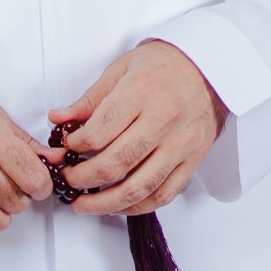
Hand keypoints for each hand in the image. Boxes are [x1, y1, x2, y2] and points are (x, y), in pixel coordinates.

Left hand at [47, 40, 227, 213]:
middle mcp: (163, 120)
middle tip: (69, 179)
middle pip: (115, 164)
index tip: (68, 148)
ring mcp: (181, 144)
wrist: (211, 67)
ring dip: (106, 203)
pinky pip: (164, 194)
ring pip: (139, 187)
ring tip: (85, 204)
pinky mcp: (193, 159)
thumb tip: (60, 119)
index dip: (75, 147)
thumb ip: (90, 99)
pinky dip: (138, 206)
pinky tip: (120, 205)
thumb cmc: (167, 65)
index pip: (99, 133)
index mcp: (141, 93)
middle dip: (83, 179)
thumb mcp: (122, 69)